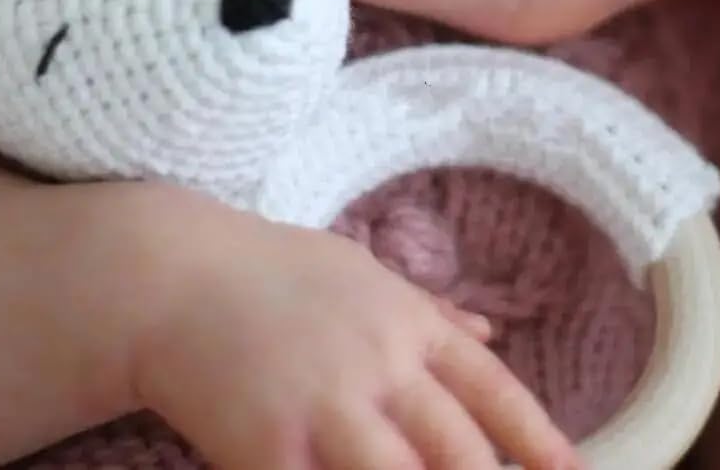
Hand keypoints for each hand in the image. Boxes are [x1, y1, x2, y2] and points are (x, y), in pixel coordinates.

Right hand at [131, 190, 580, 468]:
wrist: (178, 277)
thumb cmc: (275, 272)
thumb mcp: (362, 272)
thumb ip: (428, 309)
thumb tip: (491, 329)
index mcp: (408, 322)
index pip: (493, 388)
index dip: (541, 440)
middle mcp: (380, 363)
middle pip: (460, 449)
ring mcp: (327, 407)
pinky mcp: (271, 445)